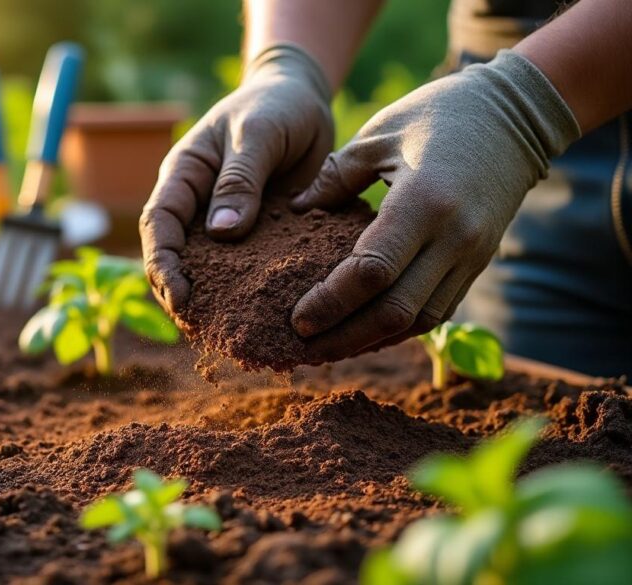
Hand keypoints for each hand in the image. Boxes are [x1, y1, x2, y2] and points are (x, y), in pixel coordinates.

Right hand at [140, 45, 332, 313]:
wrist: (306, 99)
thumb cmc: (275, 105)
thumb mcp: (259, 133)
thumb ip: (241, 178)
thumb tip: (221, 233)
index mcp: (184, 176)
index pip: (160, 225)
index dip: (163, 264)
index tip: (181, 296)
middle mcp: (198, 205)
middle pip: (177, 257)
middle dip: (181, 294)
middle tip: (201, 329)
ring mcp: (227, 222)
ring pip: (211, 269)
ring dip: (216, 300)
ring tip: (231, 332)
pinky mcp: (259, 233)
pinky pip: (250, 267)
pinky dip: (253, 291)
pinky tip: (269, 314)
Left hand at [290, 50, 579, 362]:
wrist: (515, 116)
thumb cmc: (437, 114)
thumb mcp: (377, 135)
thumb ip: (334, 178)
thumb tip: (296, 210)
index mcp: (424, 201)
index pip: (372, 271)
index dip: (331, 303)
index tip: (296, 319)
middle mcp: (454, 237)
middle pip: (395, 310)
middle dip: (345, 336)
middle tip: (303, 346)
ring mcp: (472, 254)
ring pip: (419, 320)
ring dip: (371, 341)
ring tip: (328, 348)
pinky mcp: (478, 263)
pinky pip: (437, 310)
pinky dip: (399, 328)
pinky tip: (365, 332)